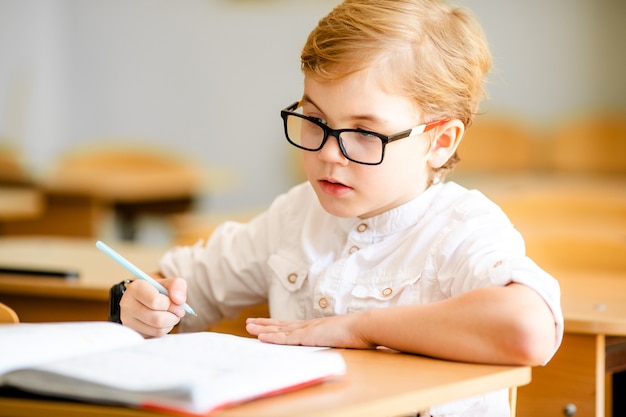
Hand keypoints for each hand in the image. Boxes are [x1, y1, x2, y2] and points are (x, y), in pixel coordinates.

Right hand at [119, 276, 187, 337]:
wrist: (145, 300)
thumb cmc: (158, 291)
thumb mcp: (169, 283)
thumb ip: (177, 285)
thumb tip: (179, 301)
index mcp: (135, 288)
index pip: (156, 301)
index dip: (171, 304)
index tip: (175, 302)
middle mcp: (127, 304)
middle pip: (157, 319)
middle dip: (173, 316)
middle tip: (177, 312)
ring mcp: (127, 320)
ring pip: (157, 330)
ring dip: (170, 324)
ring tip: (169, 315)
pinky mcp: (133, 332)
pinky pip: (154, 336)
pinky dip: (163, 330)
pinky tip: (162, 322)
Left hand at [245, 313, 373, 348]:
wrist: (363, 327)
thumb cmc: (356, 333)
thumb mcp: (339, 337)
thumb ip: (331, 340)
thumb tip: (331, 344)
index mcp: (314, 327)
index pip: (290, 326)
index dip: (276, 325)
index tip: (265, 323)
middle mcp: (308, 326)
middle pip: (280, 325)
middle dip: (264, 324)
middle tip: (249, 322)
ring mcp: (307, 330)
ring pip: (279, 330)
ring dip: (263, 329)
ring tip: (248, 326)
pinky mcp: (308, 336)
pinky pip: (285, 338)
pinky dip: (272, 337)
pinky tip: (261, 337)